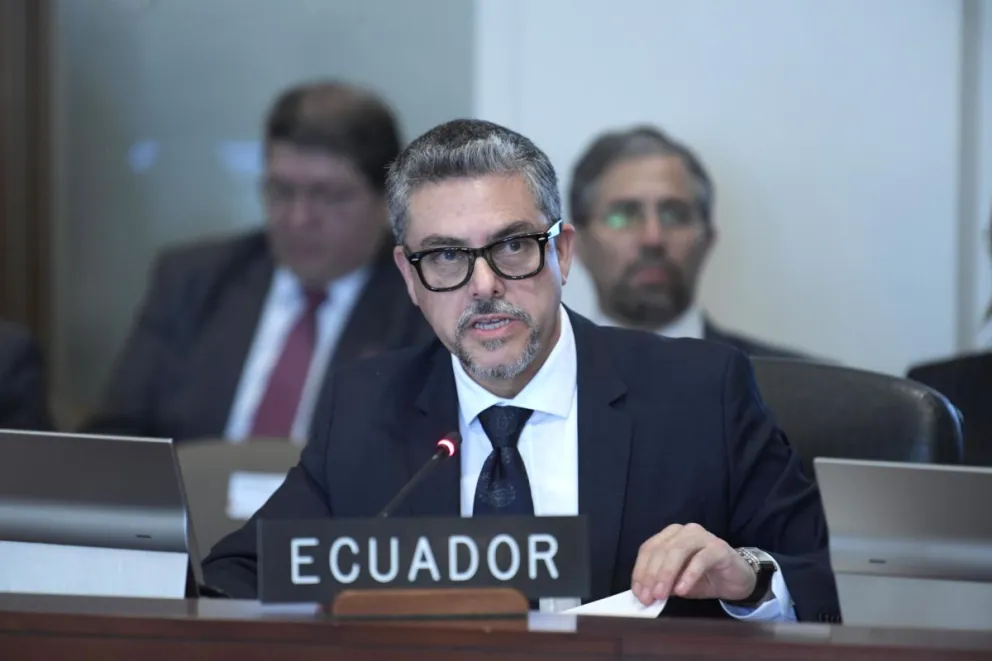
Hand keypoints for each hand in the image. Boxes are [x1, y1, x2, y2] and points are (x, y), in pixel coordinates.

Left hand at [630, 523, 760, 604]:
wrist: (736, 580)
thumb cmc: (704, 579)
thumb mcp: (678, 583)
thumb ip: (662, 584)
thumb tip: (644, 593)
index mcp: (670, 536)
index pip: (648, 549)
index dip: (640, 571)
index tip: (637, 593)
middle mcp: (684, 531)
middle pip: (660, 550)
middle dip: (651, 575)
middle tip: (648, 597)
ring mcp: (702, 536)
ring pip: (677, 551)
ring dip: (666, 574)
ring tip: (661, 595)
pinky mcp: (718, 548)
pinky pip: (700, 560)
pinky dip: (688, 576)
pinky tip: (682, 591)